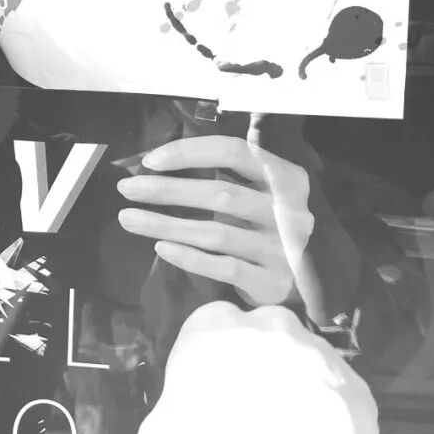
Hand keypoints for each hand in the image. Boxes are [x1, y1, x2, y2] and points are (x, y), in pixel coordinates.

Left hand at [116, 120, 314, 307]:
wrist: (306, 281)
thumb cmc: (267, 228)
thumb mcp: (259, 193)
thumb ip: (228, 174)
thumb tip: (159, 164)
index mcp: (284, 176)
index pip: (234, 152)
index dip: (190, 153)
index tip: (149, 160)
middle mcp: (288, 210)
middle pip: (220, 194)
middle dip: (167, 190)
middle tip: (126, 188)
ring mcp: (282, 247)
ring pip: (216, 233)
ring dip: (166, 224)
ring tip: (128, 219)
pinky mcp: (271, 281)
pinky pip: (224, 267)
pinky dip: (190, 257)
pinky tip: (161, 248)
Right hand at [135, 302, 378, 433]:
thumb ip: (169, 425)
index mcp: (213, 325)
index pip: (207, 325)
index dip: (207, 361)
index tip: (205, 395)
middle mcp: (271, 324)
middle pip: (263, 338)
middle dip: (257, 368)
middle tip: (246, 414)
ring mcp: (321, 351)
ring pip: (305, 365)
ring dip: (295, 394)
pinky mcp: (357, 386)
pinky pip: (338, 400)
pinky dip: (328, 421)